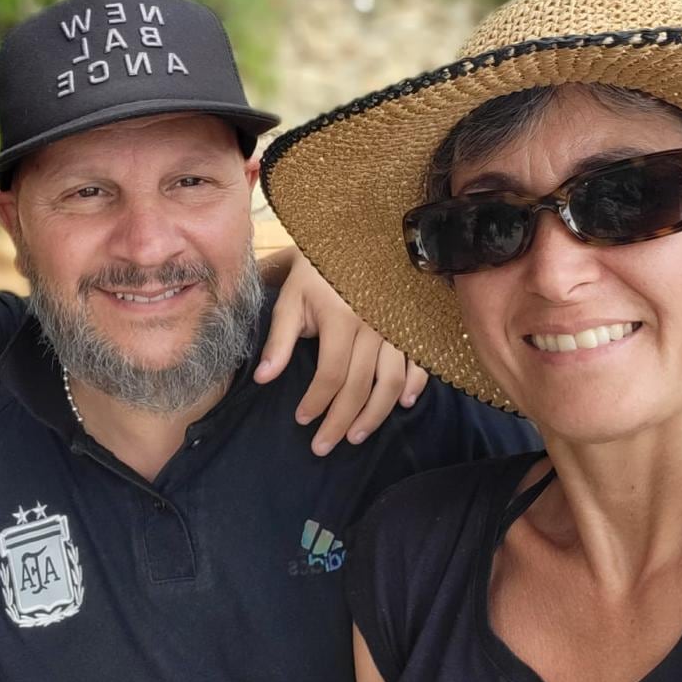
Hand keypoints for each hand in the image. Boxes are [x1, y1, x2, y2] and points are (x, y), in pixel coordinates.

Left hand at [254, 251, 428, 454]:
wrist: (357, 235)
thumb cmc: (318, 269)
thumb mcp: (291, 296)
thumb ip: (279, 338)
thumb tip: (263, 379)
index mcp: (341, 319)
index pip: (331, 375)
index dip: (317, 403)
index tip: (302, 420)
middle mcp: (374, 327)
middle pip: (360, 387)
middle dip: (341, 422)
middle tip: (324, 446)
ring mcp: (397, 327)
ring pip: (392, 382)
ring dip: (376, 414)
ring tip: (356, 436)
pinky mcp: (411, 326)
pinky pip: (418, 362)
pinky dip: (415, 386)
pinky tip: (403, 405)